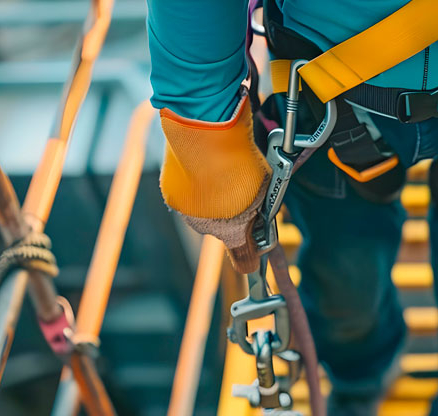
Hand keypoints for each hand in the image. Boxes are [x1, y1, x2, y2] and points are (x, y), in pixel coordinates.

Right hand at [160, 92, 270, 272]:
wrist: (205, 133)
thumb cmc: (239, 160)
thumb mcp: (266, 187)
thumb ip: (263, 209)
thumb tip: (263, 215)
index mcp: (232, 233)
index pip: (244, 261)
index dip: (252, 255)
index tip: (256, 251)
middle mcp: (206, 230)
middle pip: (224, 228)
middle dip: (233, 213)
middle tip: (243, 188)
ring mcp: (187, 212)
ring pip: (205, 210)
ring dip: (213, 197)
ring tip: (222, 171)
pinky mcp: (171, 195)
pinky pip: (189, 195)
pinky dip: (196, 184)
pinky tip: (205, 166)